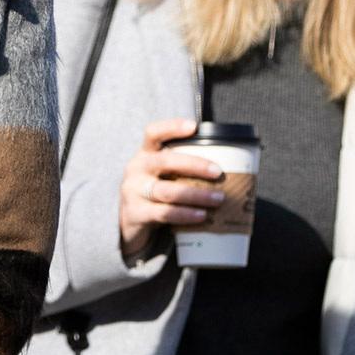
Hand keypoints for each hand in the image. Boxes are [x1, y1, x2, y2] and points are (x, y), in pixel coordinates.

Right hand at [117, 119, 223, 258]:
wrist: (127, 227)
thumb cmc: (154, 197)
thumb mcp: (161, 178)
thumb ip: (182, 171)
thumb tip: (227, 168)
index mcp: (144, 155)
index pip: (153, 133)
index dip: (172, 127)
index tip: (194, 127)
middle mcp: (136, 170)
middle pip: (165, 160)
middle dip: (194, 164)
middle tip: (218, 172)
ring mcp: (132, 191)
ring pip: (168, 191)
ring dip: (197, 194)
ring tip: (218, 198)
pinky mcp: (135, 214)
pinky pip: (164, 213)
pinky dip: (186, 214)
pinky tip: (202, 216)